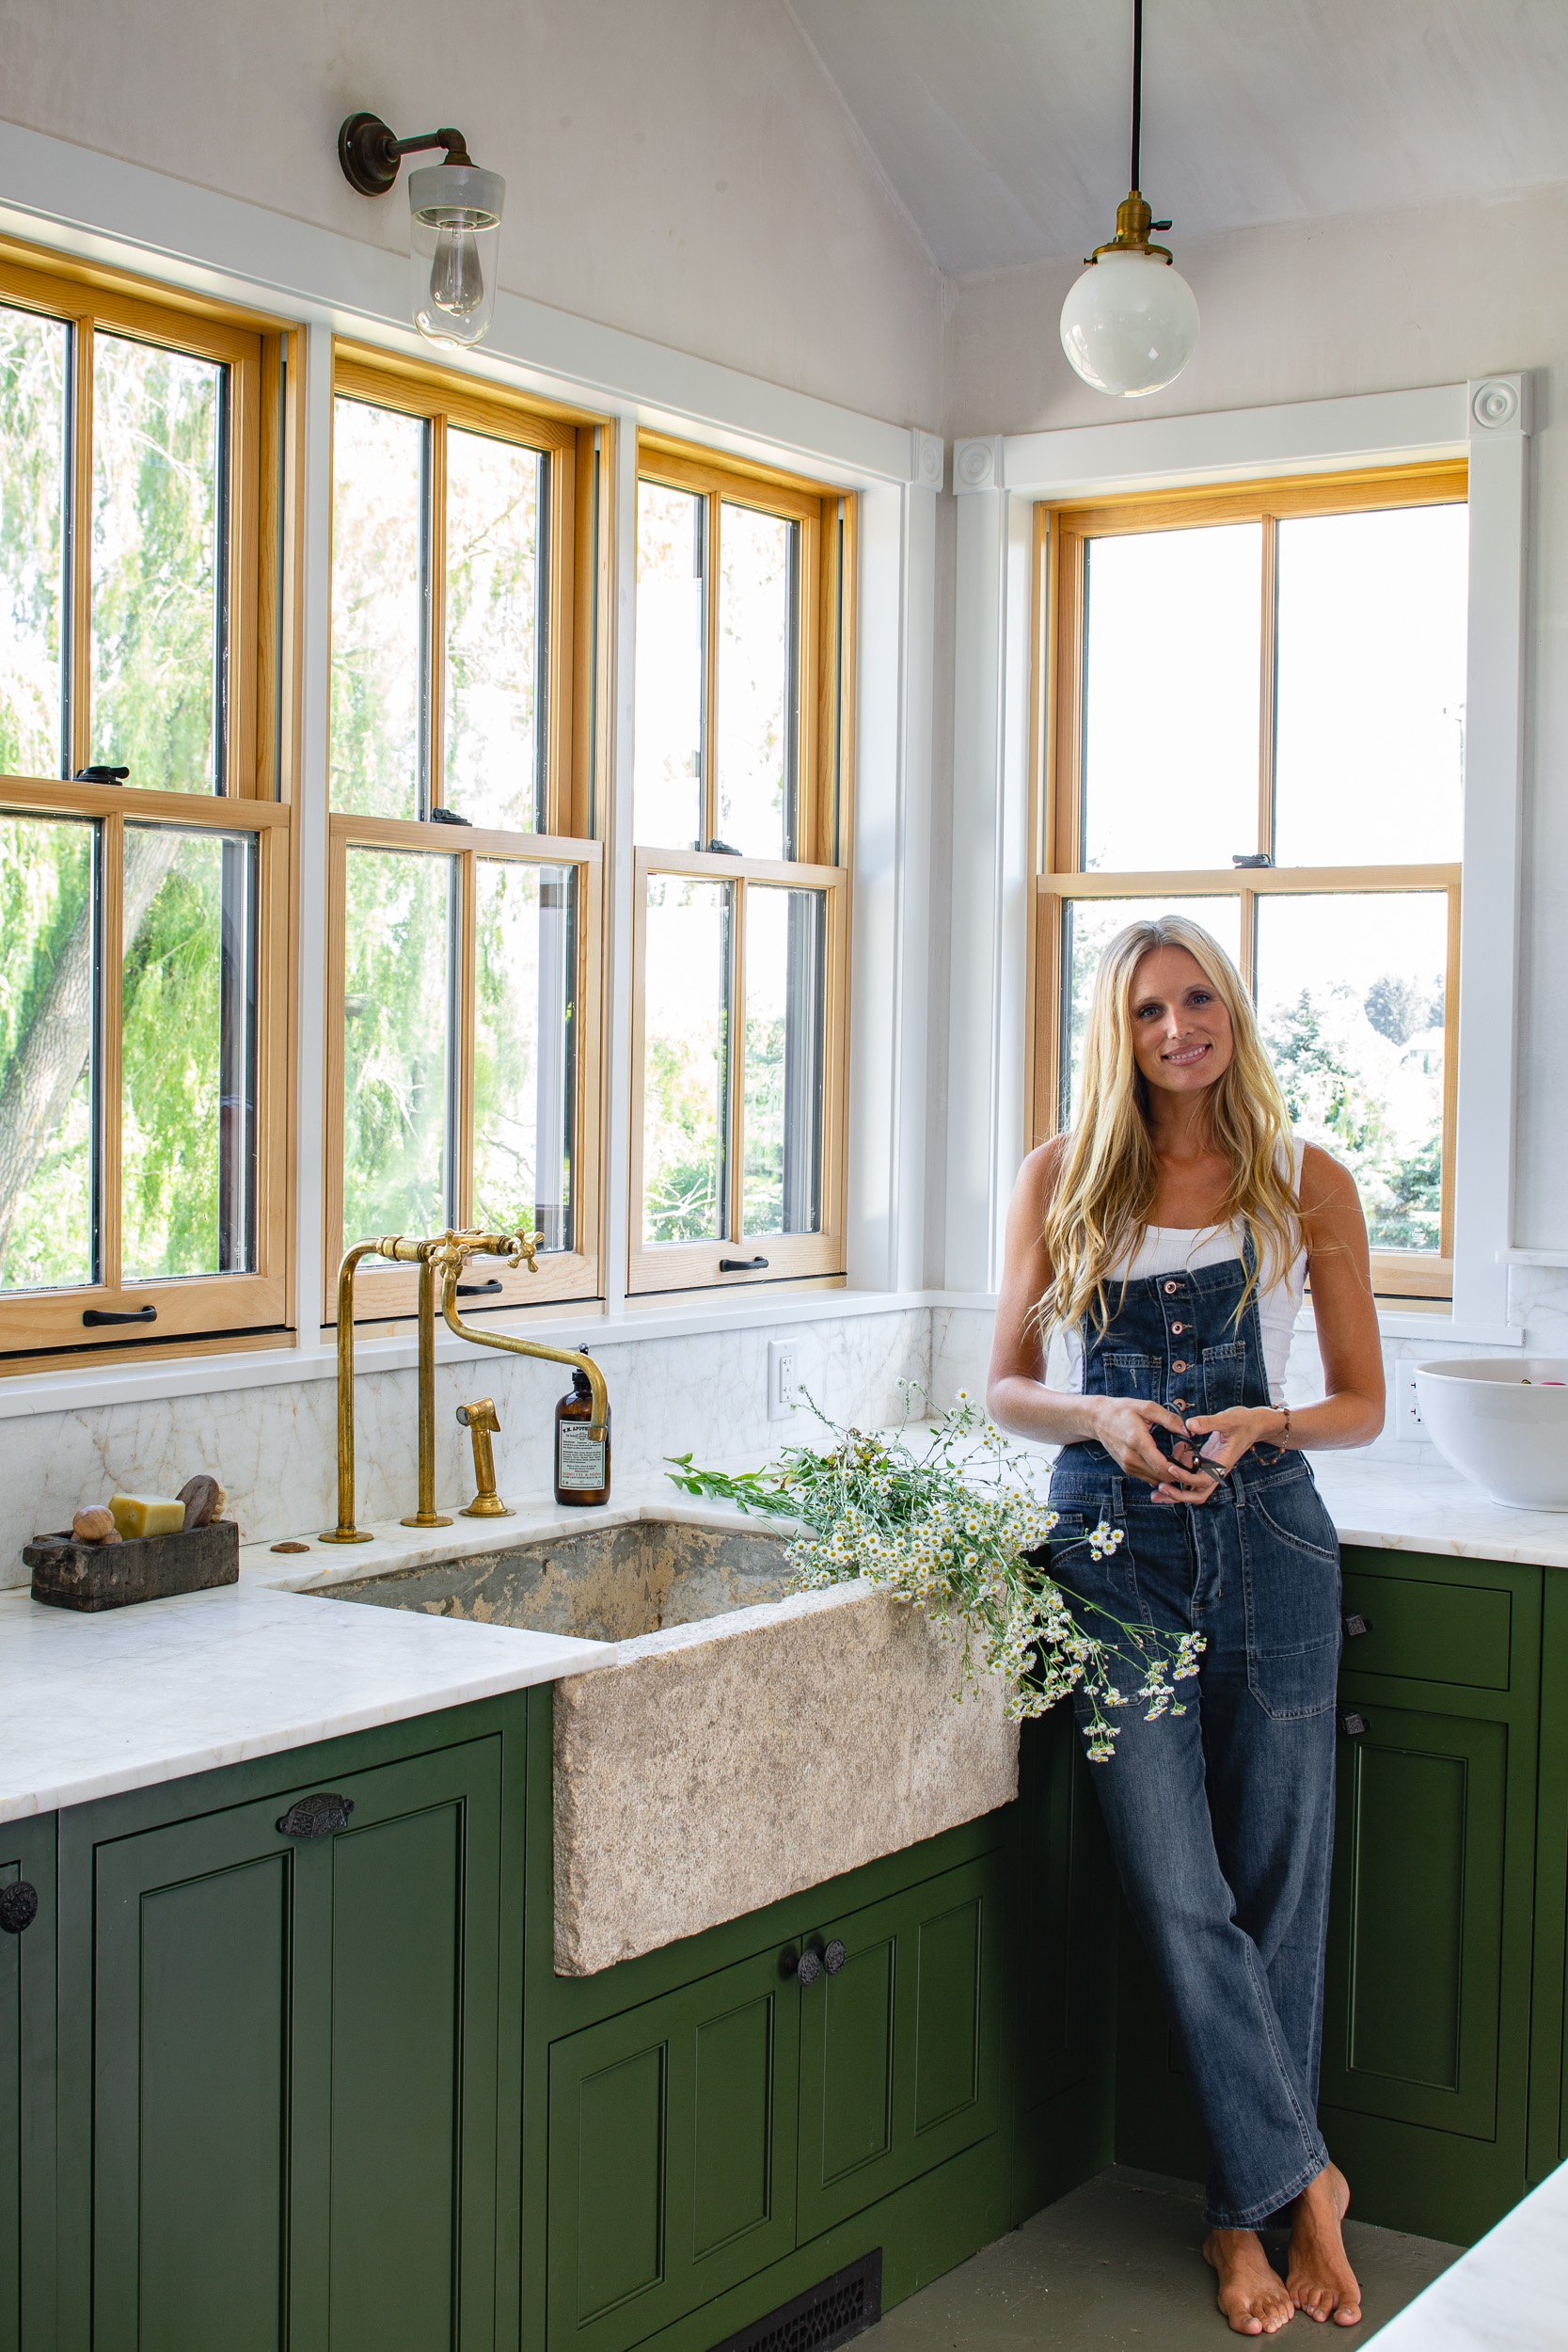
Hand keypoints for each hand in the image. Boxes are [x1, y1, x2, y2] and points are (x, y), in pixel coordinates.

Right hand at [1087, 1397, 1221, 1498]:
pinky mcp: (1126, 1468)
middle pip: (1160, 1476)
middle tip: (1186, 1458)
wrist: (1097, 1418)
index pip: (1162, 1467)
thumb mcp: (1147, 1408)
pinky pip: (1147, 1477)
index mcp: (1137, 1441)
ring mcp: (1127, 1465)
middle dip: (1176, 1471)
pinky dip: (1158, 1473)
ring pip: (1155, 1480)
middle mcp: (1130, 1458)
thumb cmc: (1122, 1411)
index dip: (1179, 1469)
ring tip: (1176, 1458)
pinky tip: (1164, 1461)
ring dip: (1167, 1474)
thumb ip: (1170, 1419)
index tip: (1190, 1462)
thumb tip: (1189, 1430)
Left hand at [1165, 1404, 1288, 1504]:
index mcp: (1222, 1463)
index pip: (1203, 1480)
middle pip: (1198, 1494)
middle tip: (1158, 1491)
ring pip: (1194, 1489)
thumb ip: (1208, 1423)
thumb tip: (1189, 1425)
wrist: (1254, 1424)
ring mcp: (1212, 1469)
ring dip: (1177, 1491)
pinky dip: (1181, 1475)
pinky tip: (1170, 1462)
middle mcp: (1217, 1471)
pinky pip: (1193, 1477)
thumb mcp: (1227, 1419)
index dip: (1186, 1477)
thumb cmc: (1243, 1421)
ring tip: (1156, 1489)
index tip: (1170, 1469)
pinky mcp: (1208, 1464)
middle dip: (1178, 1496)